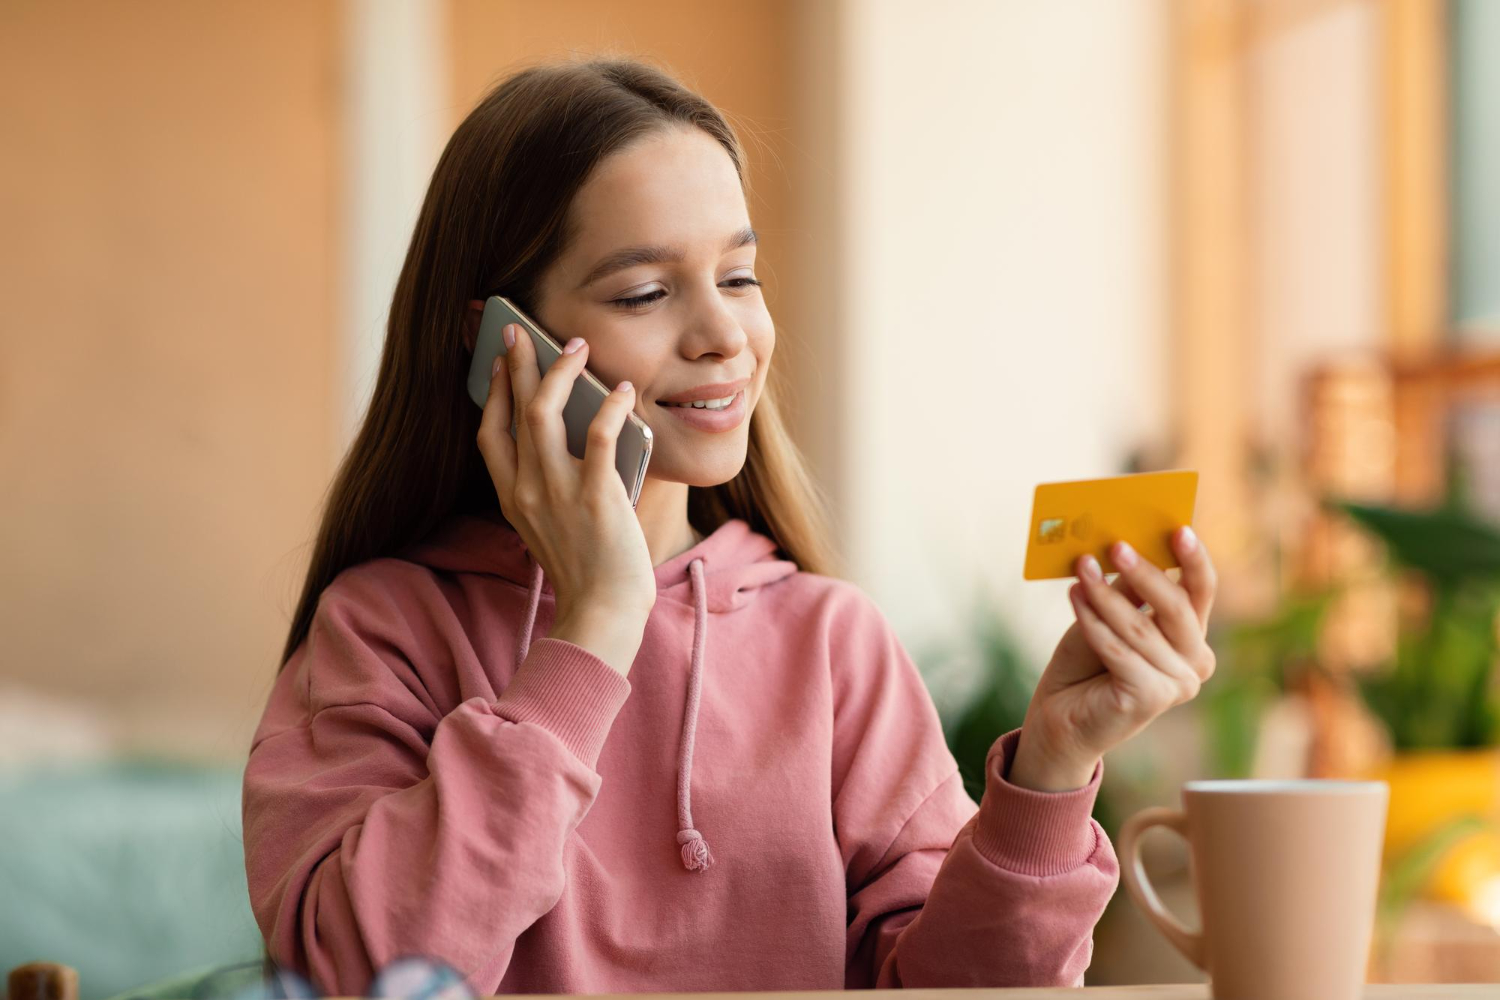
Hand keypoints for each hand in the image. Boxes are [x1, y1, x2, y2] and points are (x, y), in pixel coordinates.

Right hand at [476, 323, 656, 655]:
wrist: (603, 611)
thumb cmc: (587, 567)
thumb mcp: (552, 523)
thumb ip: (551, 482)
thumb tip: (574, 429)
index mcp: (512, 498)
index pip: (489, 434)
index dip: (492, 393)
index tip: (498, 362)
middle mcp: (526, 490)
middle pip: (513, 411)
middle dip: (516, 363)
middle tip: (521, 328)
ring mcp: (558, 492)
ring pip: (545, 412)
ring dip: (560, 372)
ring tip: (577, 347)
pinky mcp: (595, 496)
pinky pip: (599, 436)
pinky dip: (609, 407)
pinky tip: (622, 391)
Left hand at [1010, 526, 1217, 791]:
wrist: (1061, 718)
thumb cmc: (1086, 663)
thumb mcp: (1108, 614)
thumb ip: (1127, 587)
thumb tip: (1130, 544)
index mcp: (1192, 635)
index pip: (1202, 590)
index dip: (1193, 559)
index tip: (1178, 528)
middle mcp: (1196, 661)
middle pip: (1176, 606)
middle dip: (1145, 572)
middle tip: (1116, 545)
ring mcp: (1178, 684)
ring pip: (1140, 627)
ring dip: (1105, 594)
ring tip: (1079, 568)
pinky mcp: (1152, 699)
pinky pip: (1118, 650)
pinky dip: (1093, 623)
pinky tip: (1074, 599)